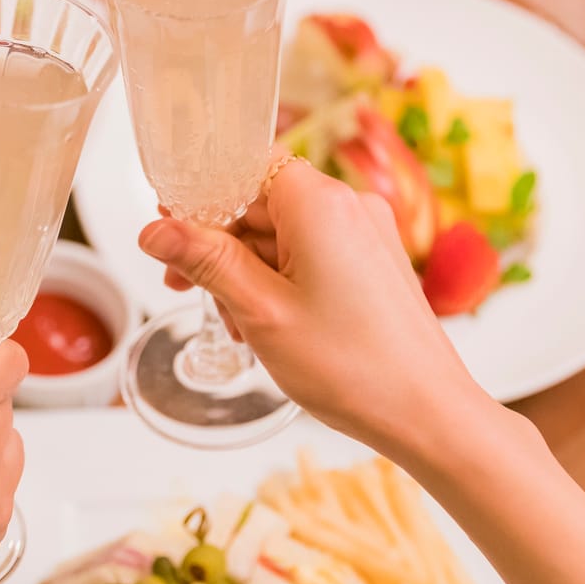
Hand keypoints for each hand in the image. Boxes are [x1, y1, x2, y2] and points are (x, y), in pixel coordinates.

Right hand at [137, 160, 491, 457]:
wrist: (428, 415)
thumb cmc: (353, 368)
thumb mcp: (260, 311)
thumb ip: (205, 261)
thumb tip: (155, 231)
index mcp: (319, 202)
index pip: (243, 168)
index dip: (200, 199)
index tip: (170, 234)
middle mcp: (348, 206)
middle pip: (260, 203)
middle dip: (218, 245)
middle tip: (185, 288)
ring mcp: (366, 235)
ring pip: (282, 234)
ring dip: (247, 271)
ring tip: (237, 325)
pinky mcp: (373, 263)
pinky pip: (311, 255)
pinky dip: (280, 281)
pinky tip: (266, 325)